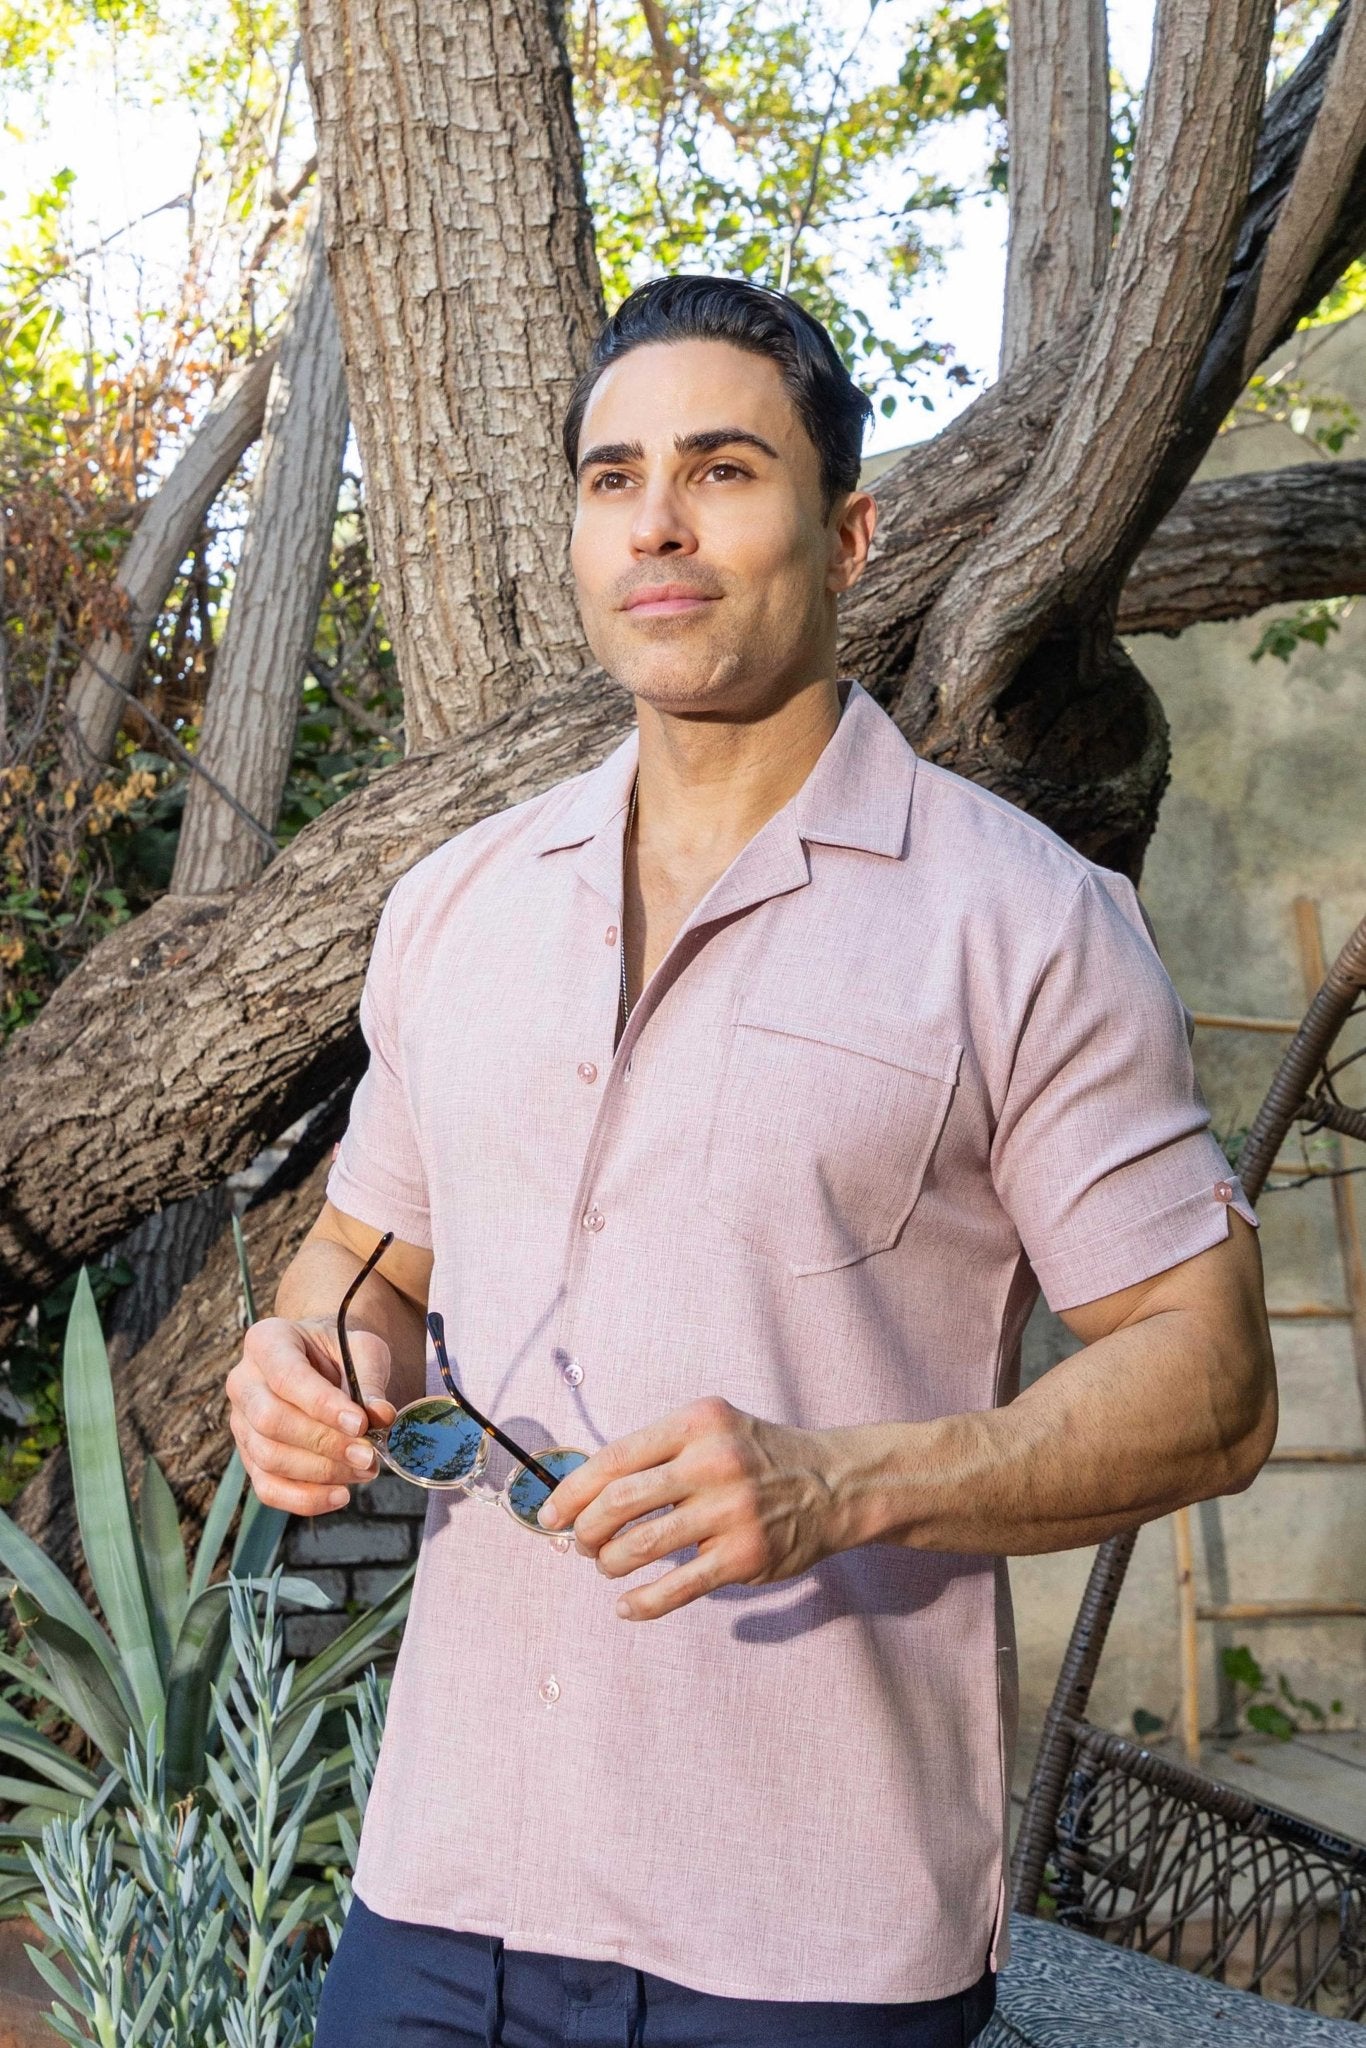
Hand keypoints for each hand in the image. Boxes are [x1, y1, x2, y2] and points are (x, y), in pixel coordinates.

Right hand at [226, 1316, 396, 1516]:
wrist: (323, 1362)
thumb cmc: (341, 1351)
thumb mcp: (363, 1349)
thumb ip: (370, 1379)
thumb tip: (381, 1416)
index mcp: (267, 1341)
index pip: (286, 1376)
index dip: (322, 1404)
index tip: (361, 1424)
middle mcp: (243, 1381)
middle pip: (270, 1421)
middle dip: (324, 1443)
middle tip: (368, 1455)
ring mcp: (241, 1422)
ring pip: (268, 1458)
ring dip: (321, 1472)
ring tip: (364, 1469)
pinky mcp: (249, 1456)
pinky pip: (267, 1487)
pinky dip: (304, 1499)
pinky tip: (341, 1496)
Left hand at [538, 1396, 857, 1620]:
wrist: (833, 1484)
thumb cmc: (757, 1458)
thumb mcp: (712, 1430)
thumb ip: (656, 1452)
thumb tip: (583, 1491)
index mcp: (696, 1423)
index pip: (613, 1458)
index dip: (571, 1491)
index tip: (550, 1514)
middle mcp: (713, 1462)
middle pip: (618, 1502)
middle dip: (586, 1530)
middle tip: (582, 1544)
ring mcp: (731, 1511)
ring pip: (641, 1546)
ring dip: (610, 1563)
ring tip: (608, 1565)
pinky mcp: (745, 1556)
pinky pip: (677, 1587)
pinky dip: (641, 1602)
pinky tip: (626, 1605)